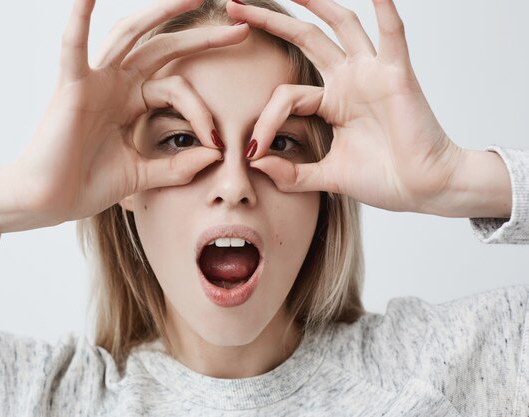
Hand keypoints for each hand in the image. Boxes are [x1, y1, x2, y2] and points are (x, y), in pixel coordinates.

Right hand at [5, 0, 249, 225]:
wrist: (48, 202)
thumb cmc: (86, 185)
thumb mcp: (142, 175)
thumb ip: (176, 166)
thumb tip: (215, 156)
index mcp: (131, 102)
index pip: (178, 89)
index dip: (202, 112)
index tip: (220, 143)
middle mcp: (115, 84)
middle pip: (163, 49)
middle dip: (201, 38)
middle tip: (240, 27)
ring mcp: (94, 81)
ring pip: (131, 35)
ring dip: (160, 12)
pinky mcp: (71, 87)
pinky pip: (74, 47)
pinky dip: (78, 19)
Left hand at [227, 0, 468, 214]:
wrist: (422, 189)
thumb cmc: (383, 179)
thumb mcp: (327, 176)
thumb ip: (291, 173)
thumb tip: (255, 163)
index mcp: (331, 103)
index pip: (285, 95)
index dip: (265, 121)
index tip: (252, 151)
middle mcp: (348, 81)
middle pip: (305, 39)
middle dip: (271, 22)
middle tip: (236, 4)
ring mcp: (371, 74)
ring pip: (341, 25)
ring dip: (317, 3)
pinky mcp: (396, 76)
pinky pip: (392, 36)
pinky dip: (385, 10)